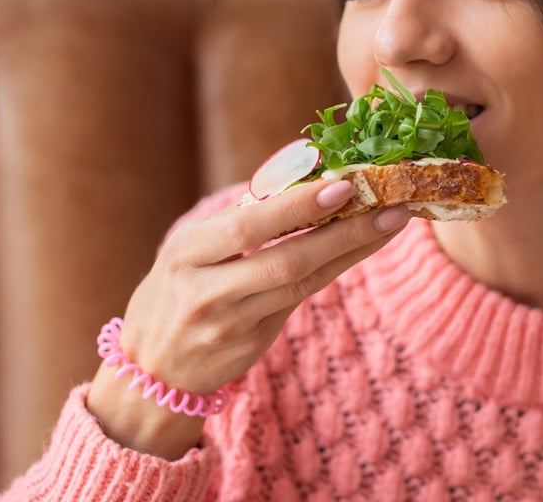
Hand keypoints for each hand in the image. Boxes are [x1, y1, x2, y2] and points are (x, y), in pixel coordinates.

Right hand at [87, 179, 409, 457]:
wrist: (152, 370)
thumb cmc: (177, 288)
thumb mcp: (188, 249)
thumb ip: (239, 219)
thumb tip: (303, 173)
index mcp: (185, 253)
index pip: (246, 228)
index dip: (295, 207)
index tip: (342, 185)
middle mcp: (205, 291)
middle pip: (283, 260)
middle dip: (341, 231)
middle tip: (387, 205)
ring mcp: (231, 324)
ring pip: (302, 283)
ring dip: (352, 249)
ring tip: (390, 222)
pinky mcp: (253, 344)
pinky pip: (302, 299)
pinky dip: (336, 268)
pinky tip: (364, 246)